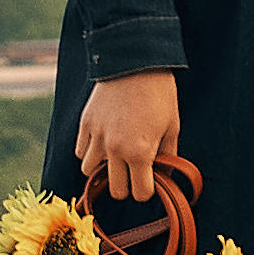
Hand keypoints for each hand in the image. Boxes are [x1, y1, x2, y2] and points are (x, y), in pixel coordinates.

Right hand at [77, 69, 182, 203]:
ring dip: (103, 170)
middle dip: (126, 186)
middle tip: (133, 172)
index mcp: (140, 152)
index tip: (150, 180)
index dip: (147, 190)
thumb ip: (168, 156)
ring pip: (90, 173)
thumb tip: (164, 176)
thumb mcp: (173, 126)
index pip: (140, 193)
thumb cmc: (160, 94)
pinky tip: (102, 142)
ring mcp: (97, 136)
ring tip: (115, 157)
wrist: (136, 61)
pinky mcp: (85, 124)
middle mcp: (115, 149)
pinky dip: (89, 152)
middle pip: (115, 190)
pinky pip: (80, 152)